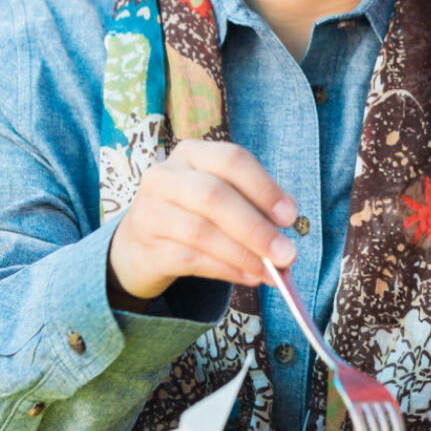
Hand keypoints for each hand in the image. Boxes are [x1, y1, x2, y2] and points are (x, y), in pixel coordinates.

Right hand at [107, 140, 297, 303]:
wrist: (140, 244)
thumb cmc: (193, 212)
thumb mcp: (220, 196)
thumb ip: (253, 205)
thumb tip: (285, 227)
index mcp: (191, 153)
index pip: (232, 160)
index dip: (264, 188)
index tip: (291, 216)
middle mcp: (165, 176)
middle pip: (213, 196)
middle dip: (256, 227)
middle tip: (286, 253)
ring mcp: (150, 212)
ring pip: (201, 232)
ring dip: (244, 255)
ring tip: (271, 272)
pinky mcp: (147, 248)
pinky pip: (192, 260)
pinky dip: (227, 270)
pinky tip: (249, 277)